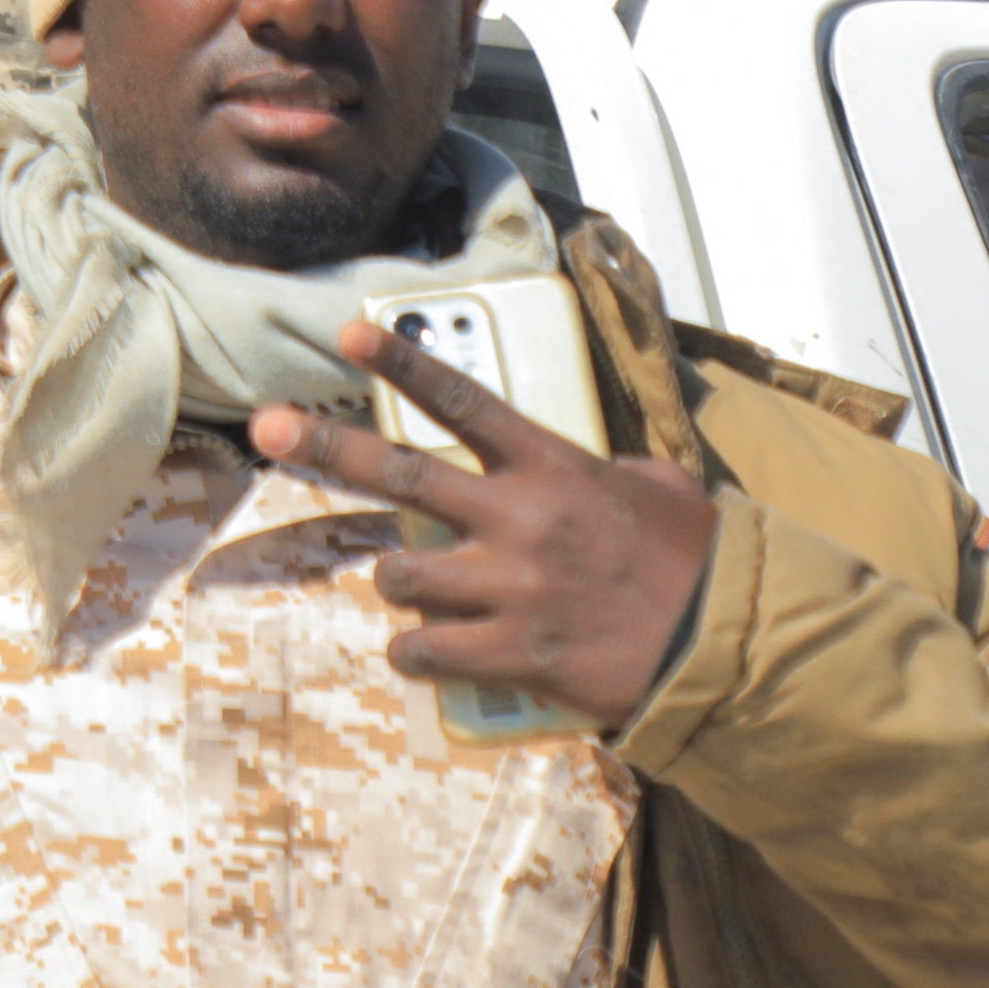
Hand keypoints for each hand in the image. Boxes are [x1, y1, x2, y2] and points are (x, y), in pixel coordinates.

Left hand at [247, 314, 720, 728]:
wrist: (723, 649)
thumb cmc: (696, 562)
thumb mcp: (658, 488)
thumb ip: (610, 470)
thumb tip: (597, 469)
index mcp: (551, 467)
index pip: (462, 401)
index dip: (400, 364)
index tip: (346, 333)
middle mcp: (517, 519)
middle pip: (399, 475)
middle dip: (323, 450)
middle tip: (265, 425)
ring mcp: (509, 588)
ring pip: (401, 573)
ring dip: (397, 578)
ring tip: (414, 585)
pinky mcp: (511, 654)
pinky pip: (424, 651)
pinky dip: (414, 652)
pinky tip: (423, 652)